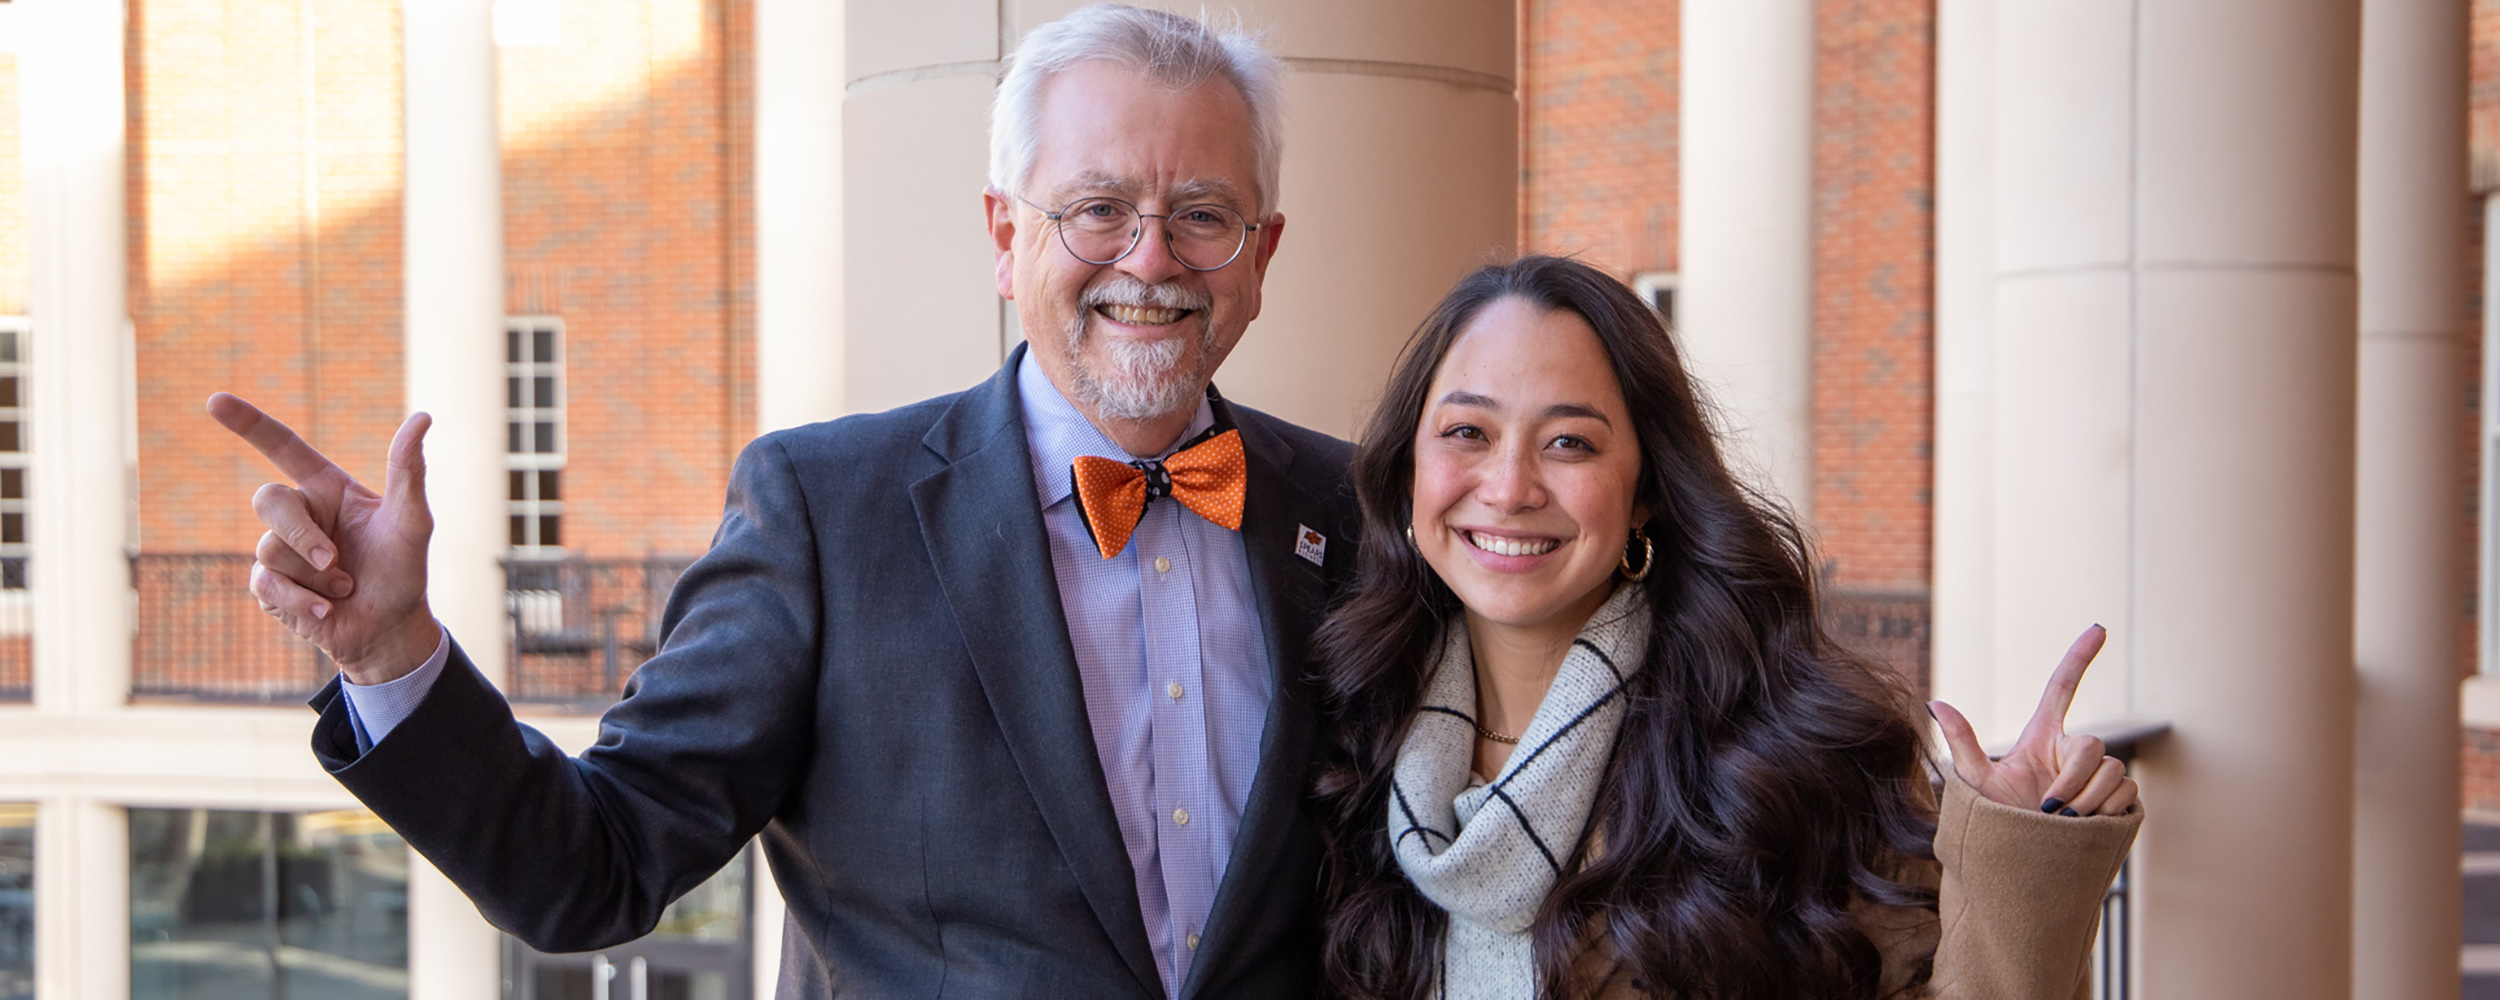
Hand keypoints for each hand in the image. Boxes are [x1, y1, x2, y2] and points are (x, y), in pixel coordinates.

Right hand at [208, 393, 441, 684]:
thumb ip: (408, 470)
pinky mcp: (268, 586)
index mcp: (327, 489)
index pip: (281, 446)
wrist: (391, 627)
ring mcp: (279, 550)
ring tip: (345, 589)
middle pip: (266, 499)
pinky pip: (265, 583)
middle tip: (332, 561)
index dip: (248, 423)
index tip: (215, 400)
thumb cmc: (404, 570)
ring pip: (268, 548)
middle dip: (299, 534)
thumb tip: (422, 417)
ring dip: (314, 576)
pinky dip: (300, 600)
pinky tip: (326, 610)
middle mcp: (299, 514)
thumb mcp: (412, 520)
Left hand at [1928, 625, 2138, 817]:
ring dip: (2087, 800)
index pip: (2063, 688)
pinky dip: (2107, 811)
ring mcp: (2100, 776)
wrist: (2025, 868)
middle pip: (2093, 743)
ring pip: (2113, 770)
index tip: (2098, 627)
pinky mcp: (2120, 800)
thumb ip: (1963, 742)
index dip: (2079, 657)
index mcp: (2042, 738)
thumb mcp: (1977, 784)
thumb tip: (1935, 702)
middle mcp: (2073, 752)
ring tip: (2062, 824)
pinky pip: (2128, 793)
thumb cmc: (1998, 824)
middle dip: (2073, 779)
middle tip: (2048, 808)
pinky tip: (2087, 827)